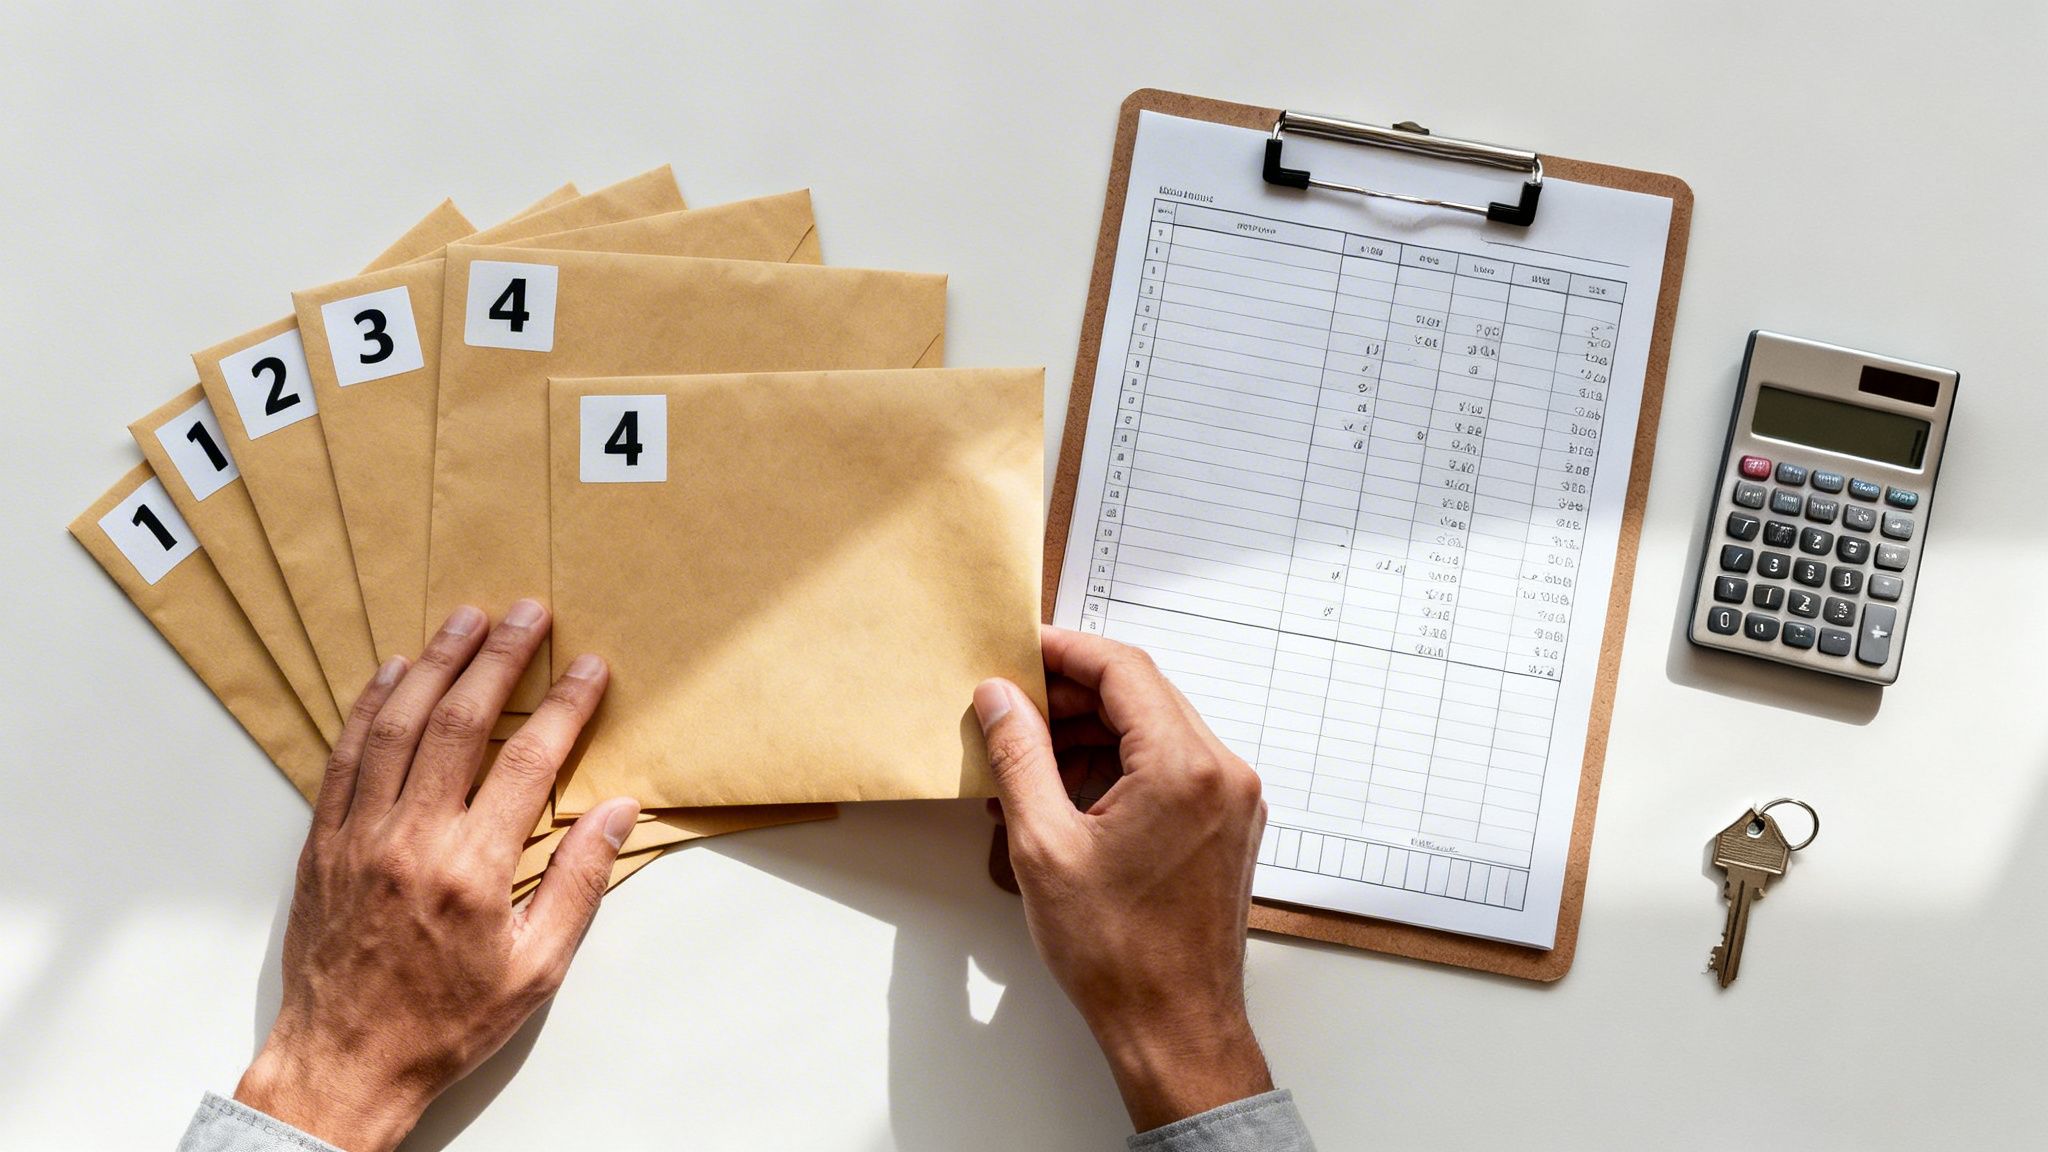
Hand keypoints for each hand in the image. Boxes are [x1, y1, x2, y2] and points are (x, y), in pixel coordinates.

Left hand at [234, 601, 639, 1151]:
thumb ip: (578, 882)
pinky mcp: (322, 842)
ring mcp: (359, 835)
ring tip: (466, 620)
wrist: (345, 1063)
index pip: (529, 762)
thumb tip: (618, 811)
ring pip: (397, 725)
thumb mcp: (535, 968)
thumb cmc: (445, 1024)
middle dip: (499, 658)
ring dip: (434, 663)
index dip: (565, 706)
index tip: (590, 668)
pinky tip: (391, 673)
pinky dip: (369, 707)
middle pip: (459, 722)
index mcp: (473, 870)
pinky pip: (345, 756)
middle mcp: (412, 839)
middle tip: (528, 612)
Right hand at [974, 626, 1271, 1131]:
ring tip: (1028, 754)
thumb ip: (1019, 757)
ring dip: (1093, 730)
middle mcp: (1223, 772)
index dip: (1065, 650)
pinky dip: (1120, 763)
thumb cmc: (1118, 954)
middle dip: (1073, 692)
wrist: (1175, 1027)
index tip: (1020, 649)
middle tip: (1012, 702)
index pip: (1123, 669)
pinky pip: (1171, 766)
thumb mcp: (1044, 846)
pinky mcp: (1227, 824)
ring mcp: (1233, 799)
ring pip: (1156, 728)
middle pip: (1143, 693)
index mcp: (1184, 768)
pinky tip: (1067, 788)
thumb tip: (999, 698)